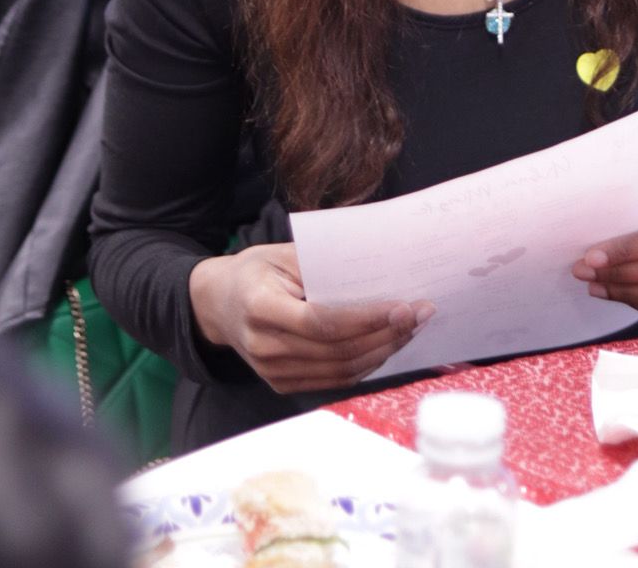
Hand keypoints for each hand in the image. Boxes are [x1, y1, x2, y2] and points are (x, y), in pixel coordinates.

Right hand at [189, 243, 433, 394]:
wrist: (217, 304)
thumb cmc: (255, 270)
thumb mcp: (282, 253)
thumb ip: (323, 264)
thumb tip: (377, 269)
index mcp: (261, 308)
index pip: (322, 322)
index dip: (366, 318)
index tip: (403, 306)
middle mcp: (265, 347)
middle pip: (338, 350)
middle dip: (386, 334)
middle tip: (421, 314)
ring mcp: (273, 372)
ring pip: (340, 370)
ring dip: (382, 351)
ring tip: (411, 329)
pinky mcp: (282, 384)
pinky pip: (333, 379)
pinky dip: (364, 365)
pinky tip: (386, 345)